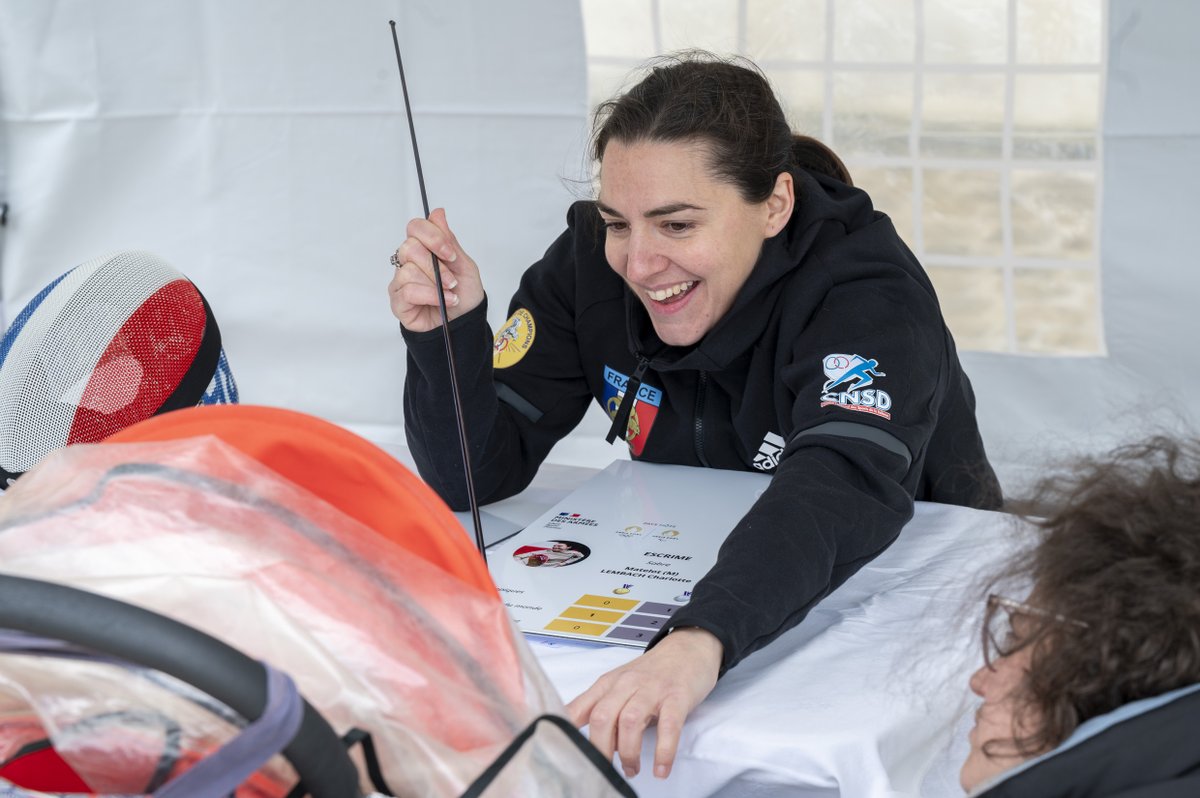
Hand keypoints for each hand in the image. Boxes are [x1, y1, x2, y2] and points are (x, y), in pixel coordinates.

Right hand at [388, 208, 484, 331]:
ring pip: (408, 270)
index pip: (416, 227)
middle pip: (409, 247)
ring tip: (450, 294)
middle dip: (436, 265)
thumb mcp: (464, 265)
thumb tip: (438, 213)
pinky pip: (407, 291)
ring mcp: (401, 281)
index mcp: (424, 248)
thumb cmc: (463, 293)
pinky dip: (429, 296)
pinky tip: (443, 302)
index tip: (450, 254)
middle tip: (452, 280)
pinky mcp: (398, 301)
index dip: (433, 237)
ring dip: (435, 284)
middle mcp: (408, 262)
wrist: (464, 321)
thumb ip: (450, 241)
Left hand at [566, 627, 722, 779]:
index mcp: (608, 683)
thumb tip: (597, 745)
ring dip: (629, 752)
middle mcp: (627, 684)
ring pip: (630, 722)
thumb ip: (605, 710)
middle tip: (607, 770)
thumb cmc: (654, 672)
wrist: (689, 648)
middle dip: (601, 750)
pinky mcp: (677, 697)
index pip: (579, 709)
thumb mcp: (621, 685)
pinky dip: (663, 751)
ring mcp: (652, 689)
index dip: (568, 733)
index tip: (571, 756)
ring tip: (632, 769)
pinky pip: (668, 727)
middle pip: (602, 718)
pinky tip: (661, 768)